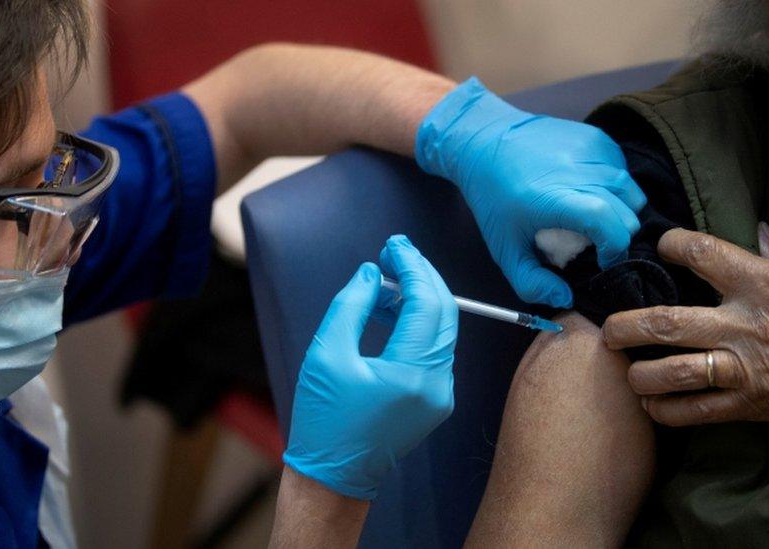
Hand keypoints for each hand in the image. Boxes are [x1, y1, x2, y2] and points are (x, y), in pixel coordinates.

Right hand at [283, 235, 457, 498]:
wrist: (334, 477)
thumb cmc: (324, 421)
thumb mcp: (326, 355)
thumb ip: (351, 306)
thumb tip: (371, 274)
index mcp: (413, 374)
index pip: (428, 304)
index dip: (412, 268)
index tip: (393, 246)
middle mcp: (437, 384)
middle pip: (444, 312)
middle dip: (421, 277)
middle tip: (394, 253)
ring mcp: (440, 394)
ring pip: (440, 329)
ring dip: (418, 299)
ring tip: (384, 283)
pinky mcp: (434, 399)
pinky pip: (433, 348)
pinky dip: (416, 323)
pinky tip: (390, 312)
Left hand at [415, 77, 645, 307]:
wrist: (486, 142)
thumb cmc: (493, 199)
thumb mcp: (504, 249)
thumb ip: (531, 282)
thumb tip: (566, 298)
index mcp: (555, 198)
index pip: (609, 223)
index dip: (614, 248)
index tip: (602, 260)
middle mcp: (579, 170)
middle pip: (628, 211)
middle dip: (618, 235)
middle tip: (593, 243)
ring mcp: (591, 150)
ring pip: (632, 191)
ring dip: (621, 211)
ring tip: (592, 219)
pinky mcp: (596, 137)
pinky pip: (623, 169)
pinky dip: (615, 187)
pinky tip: (589, 191)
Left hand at [602, 228, 768, 426]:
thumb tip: (758, 230)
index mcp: (762, 284)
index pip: (701, 252)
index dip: (673, 244)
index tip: (662, 246)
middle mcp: (743, 326)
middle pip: (664, 323)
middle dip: (625, 326)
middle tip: (608, 329)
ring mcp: (743, 369)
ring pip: (670, 373)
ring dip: (638, 374)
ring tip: (626, 370)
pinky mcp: (748, 405)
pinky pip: (693, 413)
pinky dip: (665, 412)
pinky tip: (651, 405)